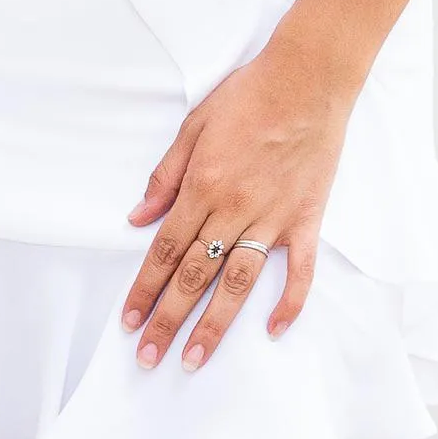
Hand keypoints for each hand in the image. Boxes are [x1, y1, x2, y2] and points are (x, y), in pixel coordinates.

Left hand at [122, 36, 354, 372]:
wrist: (307, 78)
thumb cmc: (248, 95)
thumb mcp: (193, 127)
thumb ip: (165, 177)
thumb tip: (137, 218)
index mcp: (201, 188)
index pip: (163, 252)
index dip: (143, 291)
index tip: (130, 322)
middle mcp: (233, 210)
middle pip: (193, 277)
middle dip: (168, 321)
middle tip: (149, 359)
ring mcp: (272, 219)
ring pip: (237, 284)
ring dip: (214, 325)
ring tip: (194, 359)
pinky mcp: (306, 220)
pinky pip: (299, 271)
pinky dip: (288, 303)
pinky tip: (273, 330)